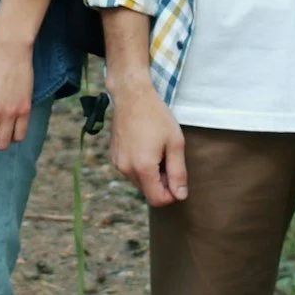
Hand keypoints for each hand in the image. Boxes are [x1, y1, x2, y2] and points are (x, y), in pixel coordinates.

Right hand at [108, 82, 187, 204]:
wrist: (131, 95)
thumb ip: (178, 172)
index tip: (177, 177)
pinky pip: (130, 171)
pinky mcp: (114, 156)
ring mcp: (117, 163)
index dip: (172, 194)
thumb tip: (181, 196)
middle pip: (148, 192)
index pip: (158, 200)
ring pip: (139, 182)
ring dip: (151, 174)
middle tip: (169, 158)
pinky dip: (140, 166)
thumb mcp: (175, 143)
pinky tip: (145, 146)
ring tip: (157, 150)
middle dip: (161, 183)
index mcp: (143, 167)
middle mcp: (126, 169)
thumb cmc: (156, 116)